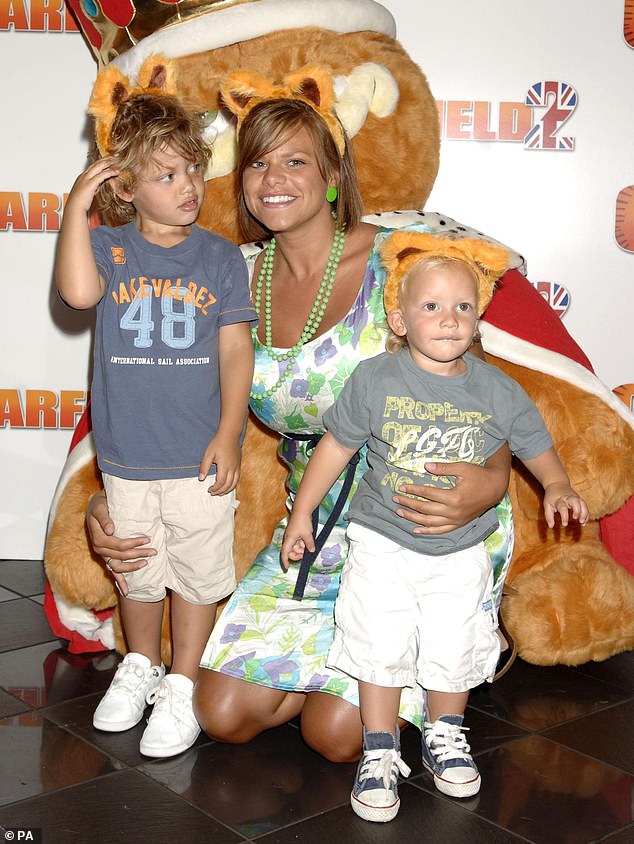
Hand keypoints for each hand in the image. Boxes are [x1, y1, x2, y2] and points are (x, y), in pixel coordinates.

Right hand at [66, 157, 119, 213]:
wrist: (74, 209)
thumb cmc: (79, 204)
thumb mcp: (86, 193)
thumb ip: (92, 188)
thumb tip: (96, 188)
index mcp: (82, 177)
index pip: (93, 166)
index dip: (102, 162)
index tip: (109, 159)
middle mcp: (84, 176)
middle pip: (97, 163)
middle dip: (107, 158)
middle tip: (116, 155)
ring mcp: (87, 179)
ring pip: (99, 166)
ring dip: (109, 162)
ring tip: (118, 160)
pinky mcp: (90, 184)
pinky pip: (102, 175)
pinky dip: (110, 172)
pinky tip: (117, 172)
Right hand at [86, 490, 155, 596]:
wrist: (97, 506)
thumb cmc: (100, 504)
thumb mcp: (100, 507)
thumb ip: (105, 518)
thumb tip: (111, 530)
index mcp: (98, 538)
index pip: (118, 545)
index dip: (133, 543)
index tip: (147, 539)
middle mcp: (99, 549)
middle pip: (121, 556)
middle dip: (138, 554)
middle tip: (154, 551)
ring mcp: (103, 555)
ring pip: (118, 566)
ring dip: (133, 567)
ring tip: (147, 562)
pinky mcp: (106, 557)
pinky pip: (113, 572)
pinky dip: (120, 581)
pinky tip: (127, 591)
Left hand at [199, 433, 240, 494]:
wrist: (229, 435)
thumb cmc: (217, 443)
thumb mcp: (208, 454)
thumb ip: (204, 466)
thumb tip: (201, 478)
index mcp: (224, 466)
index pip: (221, 482)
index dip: (215, 488)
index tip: (209, 489)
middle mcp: (232, 468)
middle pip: (228, 485)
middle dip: (220, 491)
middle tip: (213, 493)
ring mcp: (237, 467)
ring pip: (234, 483)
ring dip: (227, 490)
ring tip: (220, 493)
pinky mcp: (239, 465)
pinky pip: (238, 478)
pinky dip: (233, 485)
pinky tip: (228, 485)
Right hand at [280, 512, 314, 570]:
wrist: (302, 511)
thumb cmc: (302, 522)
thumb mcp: (307, 535)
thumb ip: (309, 544)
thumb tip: (311, 551)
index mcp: (289, 540)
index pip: (285, 553)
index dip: (285, 561)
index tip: (287, 568)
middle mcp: (289, 539)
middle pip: (291, 551)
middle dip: (298, 553)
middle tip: (306, 552)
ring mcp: (293, 536)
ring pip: (296, 546)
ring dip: (302, 547)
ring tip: (309, 544)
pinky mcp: (296, 533)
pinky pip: (299, 541)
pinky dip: (303, 543)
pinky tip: (308, 540)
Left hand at [392, 447, 510, 534]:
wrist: (495, 488)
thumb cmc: (478, 475)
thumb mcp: (462, 467)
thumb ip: (443, 468)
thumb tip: (425, 466)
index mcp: (454, 497)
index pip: (428, 494)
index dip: (413, 490)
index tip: (401, 487)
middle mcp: (454, 512)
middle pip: (425, 509)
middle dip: (408, 504)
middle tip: (395, 499)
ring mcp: (456, 520)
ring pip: (430, 522)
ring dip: (413, 518)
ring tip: (400, 512)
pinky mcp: (458, 524)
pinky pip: (440, 530)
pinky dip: (427, 531)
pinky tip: (415, 530)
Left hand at [543, 483, 588, 527]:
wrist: (557, 484)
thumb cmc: (551, 496)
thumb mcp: (547, 504)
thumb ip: (548, 516)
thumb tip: (551, 526)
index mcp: (560, 499)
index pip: (563, 507)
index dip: (564, 516)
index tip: (565, 524)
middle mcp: (569, 498)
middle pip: (575, 502)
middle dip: (577, 511)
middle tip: (576, 519)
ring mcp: (575, 498)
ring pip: (582, 503)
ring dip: (584, 513)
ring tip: (583, 523)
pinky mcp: (579, 499)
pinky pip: (585, 506)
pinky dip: (587, 514)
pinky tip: (585, 522)